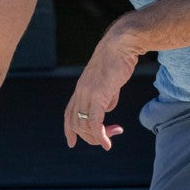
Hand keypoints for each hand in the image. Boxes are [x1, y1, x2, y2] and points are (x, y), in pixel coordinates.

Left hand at [64, 27, 138, 150]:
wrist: (121, 45)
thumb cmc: (118, 60)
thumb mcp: (110, 82)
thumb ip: (107, 96)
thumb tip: (107, 109)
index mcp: (81, 88)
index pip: (69, 113)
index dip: (69, 129)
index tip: (71, 142)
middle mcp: (80, 92)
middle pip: (76, 123)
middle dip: (90, 137)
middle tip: (107, 139)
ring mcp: (87, 93)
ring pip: (84, 125)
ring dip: (97, 137)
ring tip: (111, 137)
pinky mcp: (98, 95)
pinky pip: (95, 121)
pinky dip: (100, 136)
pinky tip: (107, 143)